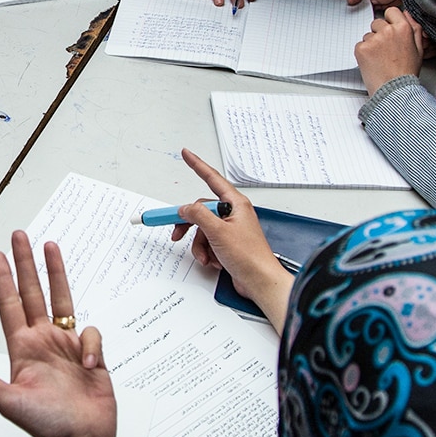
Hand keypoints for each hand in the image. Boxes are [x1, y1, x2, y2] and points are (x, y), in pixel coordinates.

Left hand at [0, 232, 124, 436]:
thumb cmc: (46, 426)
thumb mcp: (9, 402)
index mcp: (22, 349)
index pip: (9, 305)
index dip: (3, 279)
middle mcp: (42, 341)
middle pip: (32, 292)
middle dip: (25, 263)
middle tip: (19, 235)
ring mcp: (66, 346)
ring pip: (60, 299)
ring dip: (55, 273)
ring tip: (50, 245)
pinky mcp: (90, 354)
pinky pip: (92, 334)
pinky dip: (92, 345)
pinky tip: (90, 366)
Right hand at [173, 150, 292, 332]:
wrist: (259, 281)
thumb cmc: (250, 256)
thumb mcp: (218, 231)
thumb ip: (198, 215)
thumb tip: (184, 208)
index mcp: (235, 204)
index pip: (212, 179)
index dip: (197, 165)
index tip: (186, 154)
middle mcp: (233, 214)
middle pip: (200, 211)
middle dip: (189, 226)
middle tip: (175, 233)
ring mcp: (230, 230)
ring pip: (201, 230)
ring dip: (199, 245)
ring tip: (206, 256)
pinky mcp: (227, 245)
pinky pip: (207, 242)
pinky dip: (206, 252)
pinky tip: (214, 260)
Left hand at [354, 7, 426, 95]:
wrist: (395, 90)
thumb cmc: (407, 72)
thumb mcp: (418, 49)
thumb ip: (414, 28)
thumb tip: (407, 14)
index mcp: (403, 28)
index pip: (391, 11)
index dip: (390, 21)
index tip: (391, 30)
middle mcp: (387, 31)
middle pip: (377, 23)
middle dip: (380, 33)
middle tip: (386, 50)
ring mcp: (373, 39)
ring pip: (368, 35)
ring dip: (372, 44)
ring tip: (381, 59)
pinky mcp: (361, 48)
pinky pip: (360, 45)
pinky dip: (364, 53)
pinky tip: (373, 62)